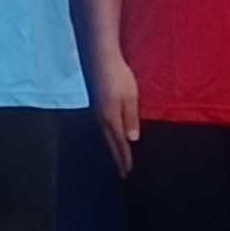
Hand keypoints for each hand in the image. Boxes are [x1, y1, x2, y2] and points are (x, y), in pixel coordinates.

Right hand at [92, 56, 141, 172]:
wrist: (102, 58)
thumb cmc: (119, 77)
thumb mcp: (130, 97)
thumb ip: (130, 118)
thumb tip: (132, 140)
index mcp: (111, 118)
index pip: (119, 143)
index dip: (124, 157)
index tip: (128, 171)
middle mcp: (102, 118)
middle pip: (110, 142)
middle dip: (117, 157)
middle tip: (122, 172)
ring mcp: (98, 111)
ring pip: (106, 136)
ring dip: (112, 148)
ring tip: (116, 158)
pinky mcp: (98, 105)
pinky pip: (103, 127)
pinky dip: (108, 137)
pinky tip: (110, 135)